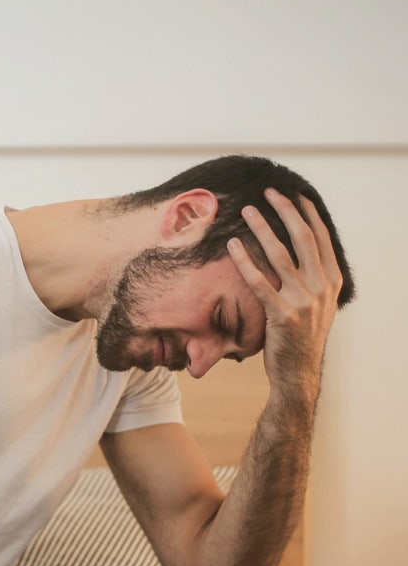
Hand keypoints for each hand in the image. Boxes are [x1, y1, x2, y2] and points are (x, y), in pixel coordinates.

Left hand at [227, 189, 342, 407]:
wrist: (297, 373)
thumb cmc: (300, 337)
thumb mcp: (317, 305)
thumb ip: (312, 278)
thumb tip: (299, 251)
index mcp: (331, 280)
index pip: (320, 238)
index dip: (306, 214)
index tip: (292, 194)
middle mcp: (321, 287)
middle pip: (302, 238)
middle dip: (285, 211)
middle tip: (269, 192)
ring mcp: (303, 301)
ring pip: (280, 255)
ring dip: (263, 229)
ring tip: (247, 211)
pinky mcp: (281, 315)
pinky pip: (259, 282)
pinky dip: (245, 261)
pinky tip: (233, 246)